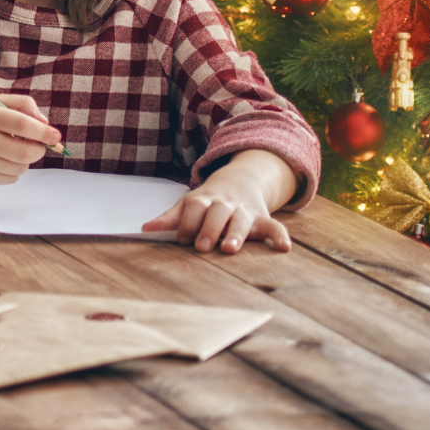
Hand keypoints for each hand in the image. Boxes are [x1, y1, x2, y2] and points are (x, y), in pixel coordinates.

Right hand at [0, 95, 61, 184]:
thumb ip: (22, 105)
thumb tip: (46, 125)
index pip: (24, 125)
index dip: (45, 132)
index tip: (56, 135)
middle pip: (26, 152)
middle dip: (40, 149)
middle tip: (38, 143)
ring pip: (20, 168)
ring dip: (26, 159)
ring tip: (13, 147)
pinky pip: (10, 179)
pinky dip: (14, 170)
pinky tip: (2, 158)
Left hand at [142, 152, 295, 253]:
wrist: (240, 182)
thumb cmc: (207, 201)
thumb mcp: (187, 204)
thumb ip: (169, 218)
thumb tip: (144, 229)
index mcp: (203, 199)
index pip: (194, 207)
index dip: (188, 222)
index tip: (182, 237)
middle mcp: (224, 204)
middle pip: (217, 213)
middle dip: (209, 229)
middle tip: (202, 247)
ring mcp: (244, 210)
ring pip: (241, 220)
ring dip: (236, 233)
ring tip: (230, 248)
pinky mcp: (262, 218)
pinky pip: (274, 226)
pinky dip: (280, 235)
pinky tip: (284, 247)